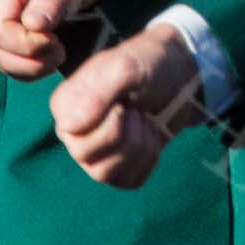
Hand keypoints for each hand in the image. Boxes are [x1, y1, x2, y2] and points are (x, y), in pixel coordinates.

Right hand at [0, 0, 100, 78]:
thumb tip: (32, 25)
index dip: (24, 45)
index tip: (55, 42)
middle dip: (27, 62)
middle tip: (60, 54)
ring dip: (27, 69)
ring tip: (57, 57)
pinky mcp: (7, 34)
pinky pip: (6, 61)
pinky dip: (26, 69)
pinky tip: (49, 59)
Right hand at [50, 22, 202, 187]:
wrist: (179, 74)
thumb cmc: (148, 63)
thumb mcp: (127, 66)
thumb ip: (99, 92)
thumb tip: (69, 127)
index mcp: (65, 106)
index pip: (73, 134)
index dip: (109, 123)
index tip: (124, 102)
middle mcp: (74, 133)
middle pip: (87, 158)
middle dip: (126, 134)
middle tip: (136, 110)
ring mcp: (95, 154)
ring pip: (107, 175)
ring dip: (139, 145)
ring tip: (144, 120)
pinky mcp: (120, 168)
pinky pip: (130, 182)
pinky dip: (148, 158)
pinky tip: (150, 134)